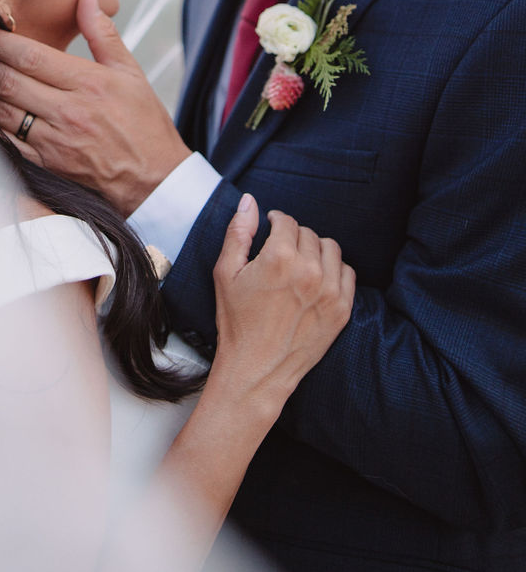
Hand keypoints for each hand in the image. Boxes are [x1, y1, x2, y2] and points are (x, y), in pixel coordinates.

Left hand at [0, 0, 191, 215]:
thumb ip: (102, 33)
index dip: (2, 41)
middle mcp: (68, 112)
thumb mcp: (130, 72)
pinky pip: (6, 139)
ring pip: (1, 110)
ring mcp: (54, 141)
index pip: (31, 56)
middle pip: (10, 80)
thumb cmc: (143, 123)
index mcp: (88, 84)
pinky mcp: (46, 163)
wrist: (155, 180)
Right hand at [207, 195, 354, 418]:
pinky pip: (347, 273)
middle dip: (293, 238)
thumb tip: (250, 201)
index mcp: (279, 257)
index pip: (286, 221)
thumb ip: (238, 232)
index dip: (275, 222)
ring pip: (330, 248)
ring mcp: (330, 291)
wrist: (257, 370)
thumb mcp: (225, 273)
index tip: (270, 230)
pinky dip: (333, 271)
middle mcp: (309, 270)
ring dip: (315, 251)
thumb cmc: (236, 322)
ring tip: (299, 265)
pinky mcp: (342, 310)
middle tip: (280, 255)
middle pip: (308, 233)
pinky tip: (316, 281)